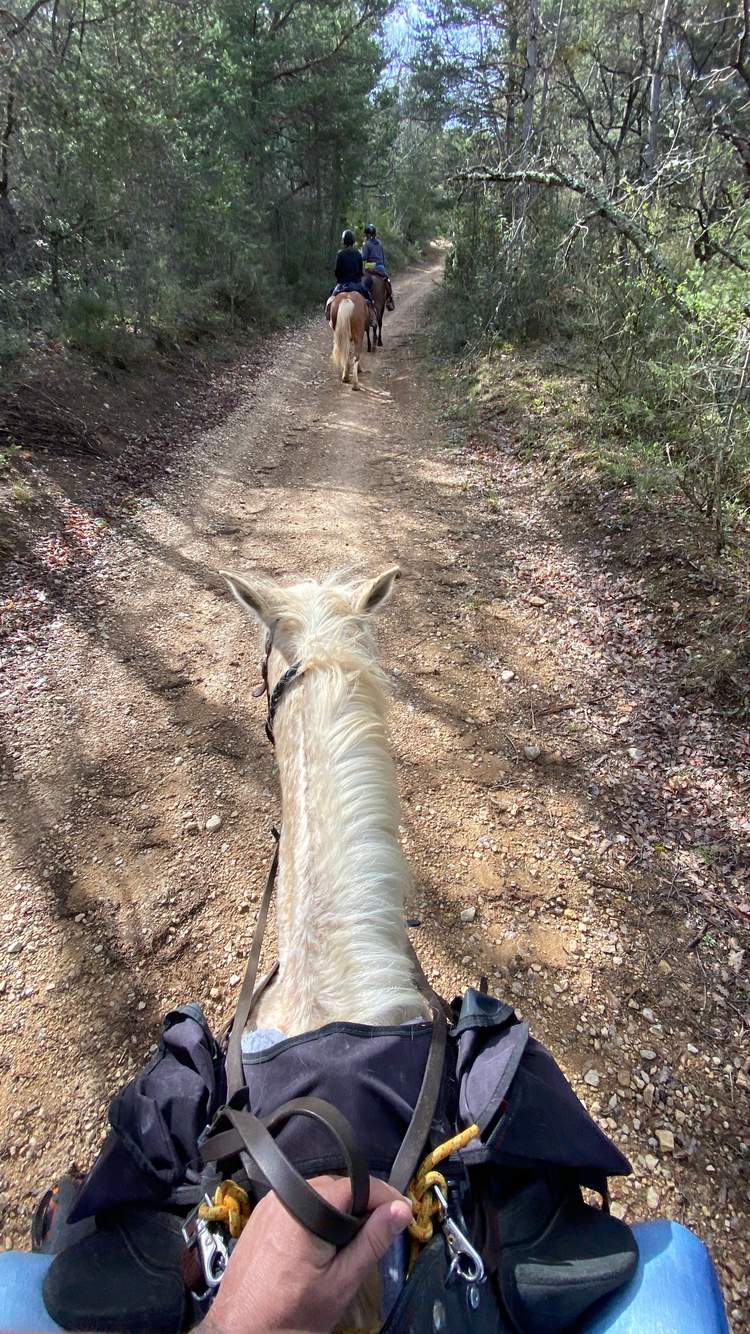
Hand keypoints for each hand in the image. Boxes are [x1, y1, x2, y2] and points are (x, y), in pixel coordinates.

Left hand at [200, 1175, 412, 1333]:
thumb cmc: (292, 1315)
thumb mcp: (342, 1281)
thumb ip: (373, 1241)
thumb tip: (400, 1209)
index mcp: (305, 1208)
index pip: (358, 1183)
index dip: (386, 1197)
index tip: (404, 1213)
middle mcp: (284, 1198)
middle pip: (337, 1187)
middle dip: (362, 1206)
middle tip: (382, 1232)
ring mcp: (268, 1206)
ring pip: (317, 1195)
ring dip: (339, 1212)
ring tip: (353, 1243)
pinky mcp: (259, 1218)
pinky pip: (297, 1206)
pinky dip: (315, 1218)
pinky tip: (322, 1246)